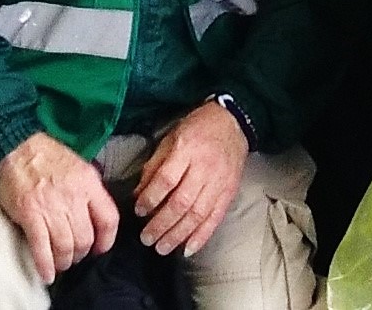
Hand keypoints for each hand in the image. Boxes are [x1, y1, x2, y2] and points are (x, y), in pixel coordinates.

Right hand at [0, 132, 120, 283]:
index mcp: (89, 184)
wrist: (16, 146)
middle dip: (81, 253)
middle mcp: (73, 198)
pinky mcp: (30, 215)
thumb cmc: (47, 156)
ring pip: (65, 247)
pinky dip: (45, 265)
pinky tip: (47, 274)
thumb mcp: (79, 166)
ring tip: (61, 263)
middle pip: (85, 238)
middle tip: (75, 256)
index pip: (109, 219)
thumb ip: (90, 189)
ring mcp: (51, 208)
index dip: (107, 240)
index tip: (100, 248)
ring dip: (65, 261)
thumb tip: (96, 212)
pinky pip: (41, 248)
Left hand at [134, 98, 250, 255]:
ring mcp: (219, 181)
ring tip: (162, 247)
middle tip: (146, 237)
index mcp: (186, 149)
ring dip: (178, 235)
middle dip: (161, 224)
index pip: (166, 179)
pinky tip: (188, 249)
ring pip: (198, 214)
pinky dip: (202, 236)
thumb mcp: (170, 138)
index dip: (150, 198)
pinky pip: (215, 218)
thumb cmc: (197, 129)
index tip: (139, 210)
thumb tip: (138, 195)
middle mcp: (204, 167)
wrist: (232, 123)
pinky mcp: (229, 192)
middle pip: (181, 202)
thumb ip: (154, 166)